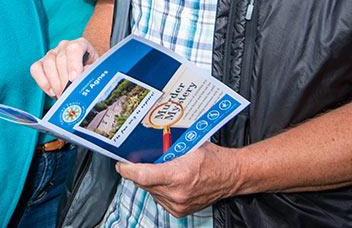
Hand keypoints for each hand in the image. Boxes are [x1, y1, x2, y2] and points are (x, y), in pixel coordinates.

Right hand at [30, 37, 96, 96]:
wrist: (84, 70)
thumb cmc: (91, 70)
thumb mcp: (96, 71)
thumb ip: (91, 72)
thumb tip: (81, 78)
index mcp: (80, 44)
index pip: (74, 49)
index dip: (73, 64)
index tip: (74, 79)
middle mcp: (64, 45)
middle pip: (60, 60)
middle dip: (65, 81)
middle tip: (69, 95)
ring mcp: (52, 53)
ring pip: (48, 64)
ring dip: (55, 83)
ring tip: (62, 95)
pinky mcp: (41, 62)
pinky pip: (36, 69)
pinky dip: (43, 82)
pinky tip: (52, 91)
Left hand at [116, 143, 238, 217]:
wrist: (231, 176)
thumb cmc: (214, 158)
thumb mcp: (191, 144)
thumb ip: (170, 146)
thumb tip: (149, 140)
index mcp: (179, 174)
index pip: (143, 176)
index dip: (128, 170)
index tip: (120, 164)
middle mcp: (176, 193)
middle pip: (145, 184)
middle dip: (138, 173)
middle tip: (135, 160)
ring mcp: (178, 205)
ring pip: (151, 192)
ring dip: (149, 181)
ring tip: (155, 168)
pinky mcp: (180, 212)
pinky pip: (160, 199)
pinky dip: (159, 189)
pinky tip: (166, 180)